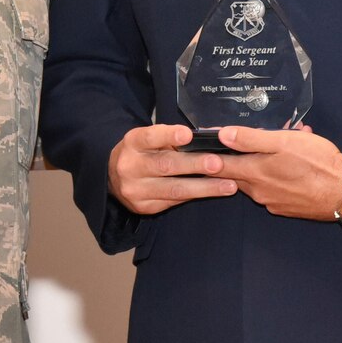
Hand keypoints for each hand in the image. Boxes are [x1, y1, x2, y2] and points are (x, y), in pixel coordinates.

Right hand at [107, 124, 238, 214]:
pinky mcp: (144, 207)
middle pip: (166, 165)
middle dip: (195, 165)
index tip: (188, 135)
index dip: (169, 135)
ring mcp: (136, 190)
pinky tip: (214, 193)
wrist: (113, 178)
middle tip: (218, 163)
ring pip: (174, 189)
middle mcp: (130, 167)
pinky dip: (196, 196)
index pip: (150, 137)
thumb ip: (170, 139)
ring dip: (204, 187)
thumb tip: (206, 140)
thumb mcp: (149, 139)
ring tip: (228, 185)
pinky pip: (174, 201)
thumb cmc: (142, 152)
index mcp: (132, 143)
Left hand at [211, 125, 341, 221]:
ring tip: (274, 147)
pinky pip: (271, 189)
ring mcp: (271, 202)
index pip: (218, 165)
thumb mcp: (284, 142)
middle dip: (235, 157)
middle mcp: (257, 191)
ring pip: (255, 180)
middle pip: (234, 173)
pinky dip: (274, 175)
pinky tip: (289, 165)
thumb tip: (222, 135)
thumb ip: (251, 139)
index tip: (197, 145)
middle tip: (239, 141)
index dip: (207, 154)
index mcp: (254, 172)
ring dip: (259, 164)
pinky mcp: (284, 208)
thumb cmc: (317, 162)